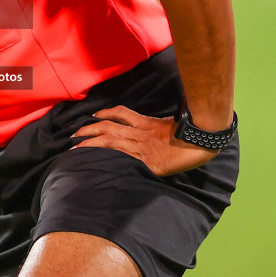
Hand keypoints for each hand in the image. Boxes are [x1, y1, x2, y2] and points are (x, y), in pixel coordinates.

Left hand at [72, 105, 219, 176]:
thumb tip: (153, 131)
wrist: (202, 141)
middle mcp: (140, 133)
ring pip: (110, 142)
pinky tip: (98, 163)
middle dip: (89, 130)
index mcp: (146, 122)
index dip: (105, 113)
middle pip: (108, 127)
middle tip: (73, 134)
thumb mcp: (170, 125)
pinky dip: (109, 159)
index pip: (120, 114)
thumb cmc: (190, 133)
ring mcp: (142, 147)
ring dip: (91, 143)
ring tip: (76, 147)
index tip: (94, 116)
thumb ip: (157, 127)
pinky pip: (124, 159)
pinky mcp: (148, 162)